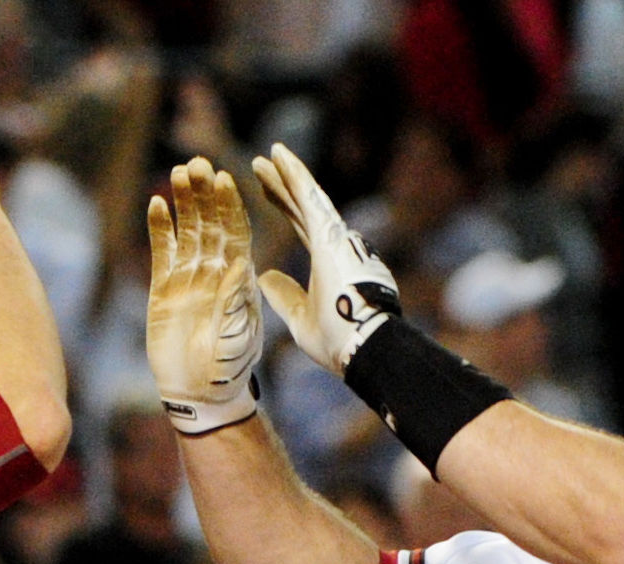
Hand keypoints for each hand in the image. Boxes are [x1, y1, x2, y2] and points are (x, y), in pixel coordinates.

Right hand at [146, 157, 260, 434]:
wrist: (199, 394)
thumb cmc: (226, 371)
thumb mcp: (236, 338)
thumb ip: (235, 304)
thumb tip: (239, 265)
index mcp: (240, 278)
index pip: (235, 232)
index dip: (229, 205)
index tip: (224, 179)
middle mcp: (215, 271)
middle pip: (209, 223)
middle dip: (204, 193)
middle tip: (196, 163)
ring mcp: (188, 277)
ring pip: (186, 231)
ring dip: (183, 202)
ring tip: (178, 172)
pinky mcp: (163, 288)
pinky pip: (162, 252)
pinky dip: (158, 228)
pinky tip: (155, 205)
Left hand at [249, 143, 399, 375]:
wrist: (362, 348)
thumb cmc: (337, 341)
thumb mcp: (299, 317)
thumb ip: (284, 295)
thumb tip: (266, 276)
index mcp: (328, 262)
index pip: (302, 226)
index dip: (285, 206)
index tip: (267, 191)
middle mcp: (336, 244)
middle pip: (302, 208)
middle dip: (282, 186)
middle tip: (262, 165)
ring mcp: (336, 237)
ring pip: (307, 197)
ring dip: (286, 174)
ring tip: (268, 154)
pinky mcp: (332, 235)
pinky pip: (310, 198)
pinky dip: (294, 175)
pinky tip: (280, 156)